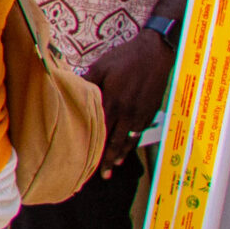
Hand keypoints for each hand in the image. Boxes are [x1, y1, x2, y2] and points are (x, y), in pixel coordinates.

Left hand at [86, 28, 175, 170]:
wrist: (155, 53)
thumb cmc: (125, 58)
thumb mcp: (101, 67)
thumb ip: (88, 83)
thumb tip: (74, 93)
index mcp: (113, 102)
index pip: (101, 131)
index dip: (94, 147)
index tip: (86, 161)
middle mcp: (127, 112)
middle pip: (115, 141)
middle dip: (108, 160)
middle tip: (101, 175)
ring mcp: (140, 114)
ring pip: (129, 140)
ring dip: (120, 155)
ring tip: (112, 167)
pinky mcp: (150, 112)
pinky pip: (139, 132)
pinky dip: (132, 143)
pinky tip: (127, 149)